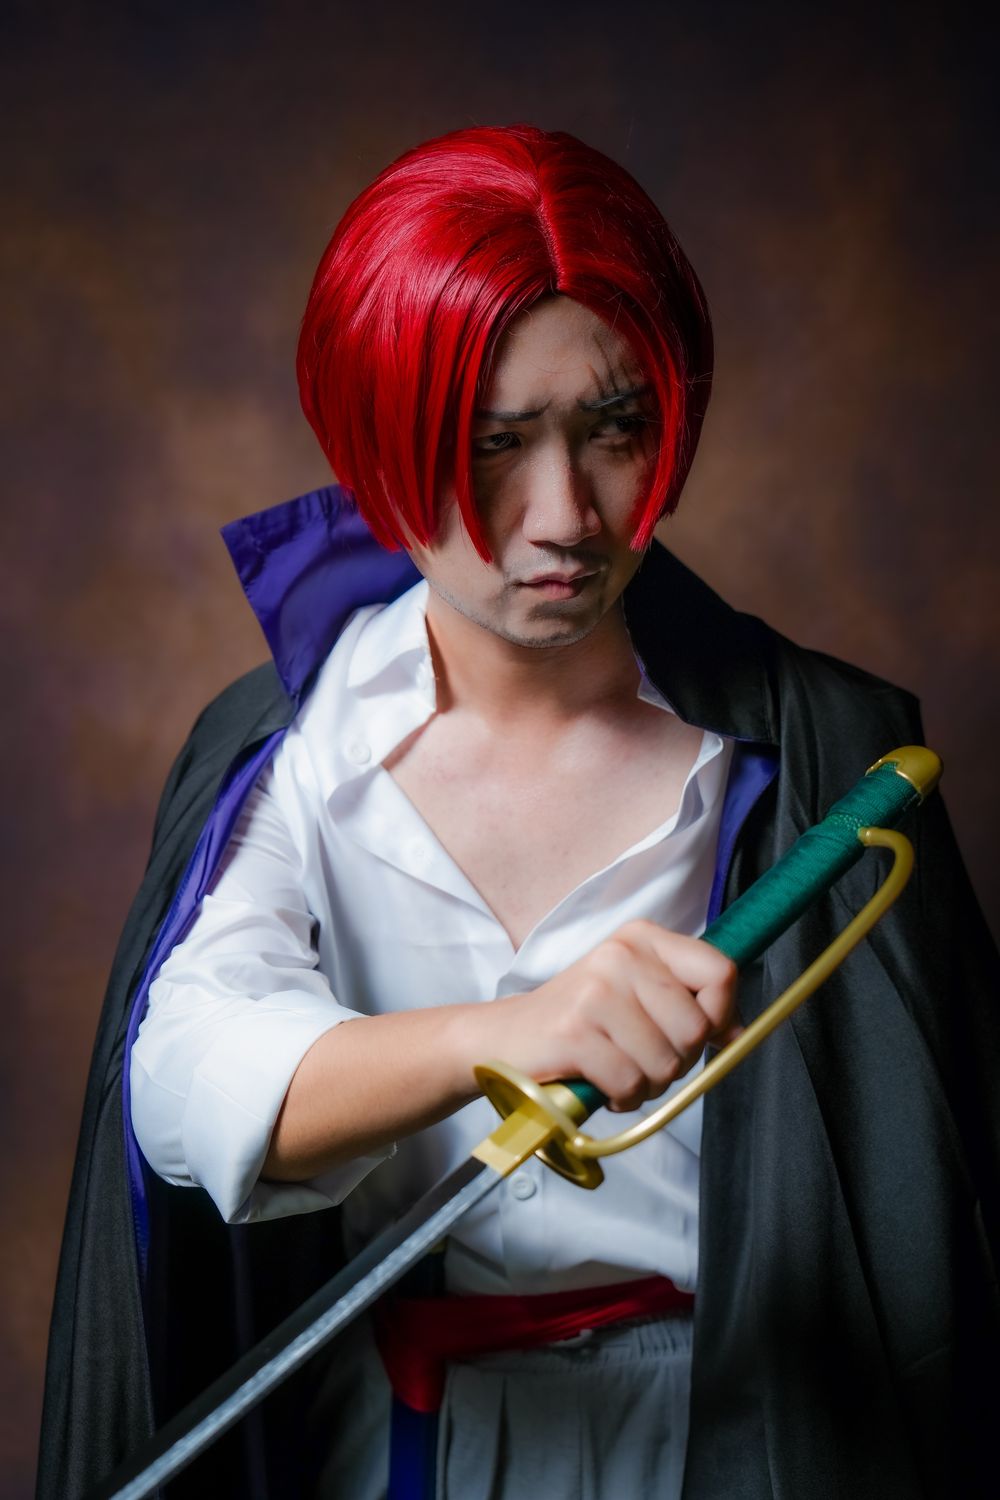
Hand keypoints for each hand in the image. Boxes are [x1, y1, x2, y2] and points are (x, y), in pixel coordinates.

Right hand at [472, 920, 739, 1110]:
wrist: (503, 1039)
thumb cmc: (580, 1022)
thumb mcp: (636, 996)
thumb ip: (689, 1005)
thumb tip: (740, 1032)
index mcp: (642, 939)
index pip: (720, 971)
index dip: (722, 1014)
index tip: (702, 1035)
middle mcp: (621, 955)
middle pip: (696, 1027)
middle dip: (677, 1061)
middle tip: (643, 1059)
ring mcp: (596, 991)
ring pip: (665, 1062)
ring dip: (647, 1084)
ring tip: (619, 1071)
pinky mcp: (574, 1031)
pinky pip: (630, 1082)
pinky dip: (621, 1096)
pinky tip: (601, 1083)